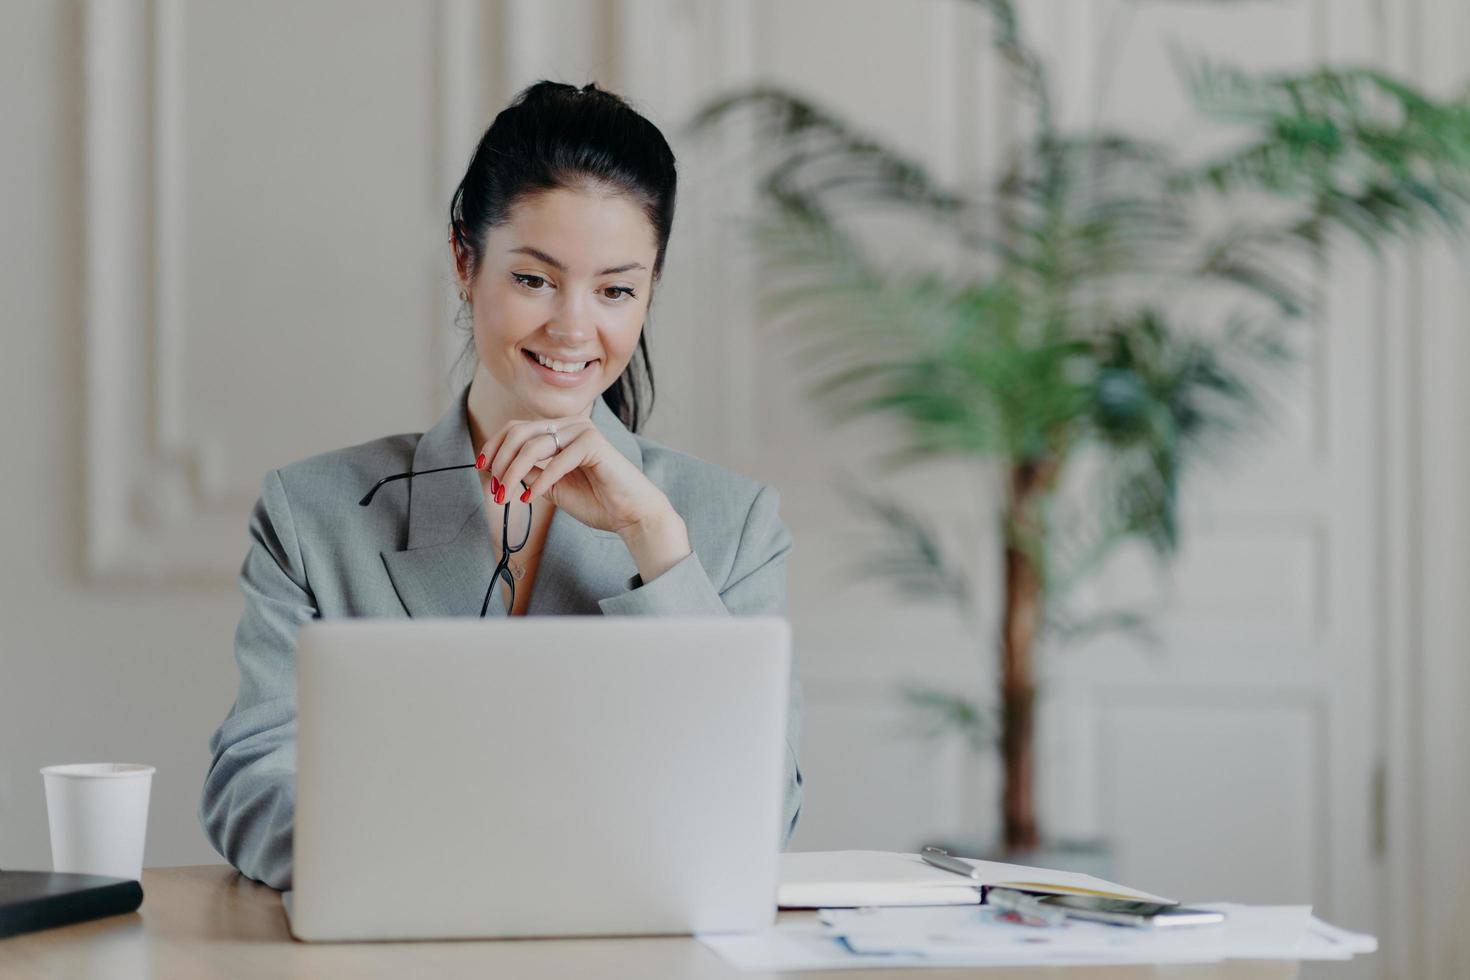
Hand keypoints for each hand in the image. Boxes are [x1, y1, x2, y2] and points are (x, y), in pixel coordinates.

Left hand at [475, 416, 673, 536]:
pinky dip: (540, 480)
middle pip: (520, 432)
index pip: (517, 428)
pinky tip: (530, 498)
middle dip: (500, 461)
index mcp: (560, 431)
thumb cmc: (596, 501)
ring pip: (534, 445)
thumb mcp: (551, 486)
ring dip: (513, 473)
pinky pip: (557, 460)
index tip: (480, 467)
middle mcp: (570, 424)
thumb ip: (529, 473)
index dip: (494, 446)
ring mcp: (583, 430)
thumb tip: (497, 468)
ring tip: (506, 496)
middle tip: (494, 488)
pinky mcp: (594, 443)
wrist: (630, 514)